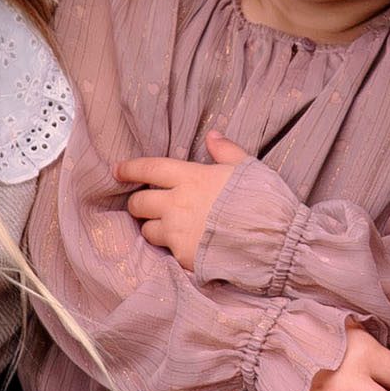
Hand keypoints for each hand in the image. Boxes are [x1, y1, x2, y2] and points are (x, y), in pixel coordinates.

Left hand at [119, 132, 254, 263]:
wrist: (272, 239)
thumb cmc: (263, 200)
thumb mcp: (247, 167)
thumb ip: (226, 151)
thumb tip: (213, 135)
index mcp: (191, 177)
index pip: (149, 169)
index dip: (129, 169)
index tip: (117, 170)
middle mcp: (177, 203)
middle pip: (139, 203)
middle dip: (137, 203)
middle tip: (144, 205)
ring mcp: (177, 231)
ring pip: (147, 230)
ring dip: (152, 227)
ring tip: (165, 228)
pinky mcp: (182, 255)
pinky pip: (166, 251)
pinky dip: (170, 247)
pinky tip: (184, 245)